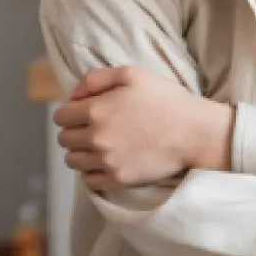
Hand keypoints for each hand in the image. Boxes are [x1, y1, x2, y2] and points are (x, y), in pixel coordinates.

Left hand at [53, 66, 233, 192]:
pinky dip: (91, 172)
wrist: (195, 133)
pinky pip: (88, 181)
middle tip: (91, 128)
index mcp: (96, 110)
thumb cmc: (166, 99)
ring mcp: (106, 161)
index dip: (70, 112)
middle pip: (64, 139)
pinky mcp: (118, 179)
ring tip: (97, 146)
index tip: (82, 112)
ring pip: (72, 161)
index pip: (60, 116)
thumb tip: (72, 94)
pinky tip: (105, 162)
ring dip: (80, 152)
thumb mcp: (132, 74)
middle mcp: (96, 138)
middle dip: (74, 131)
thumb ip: (96, 78)